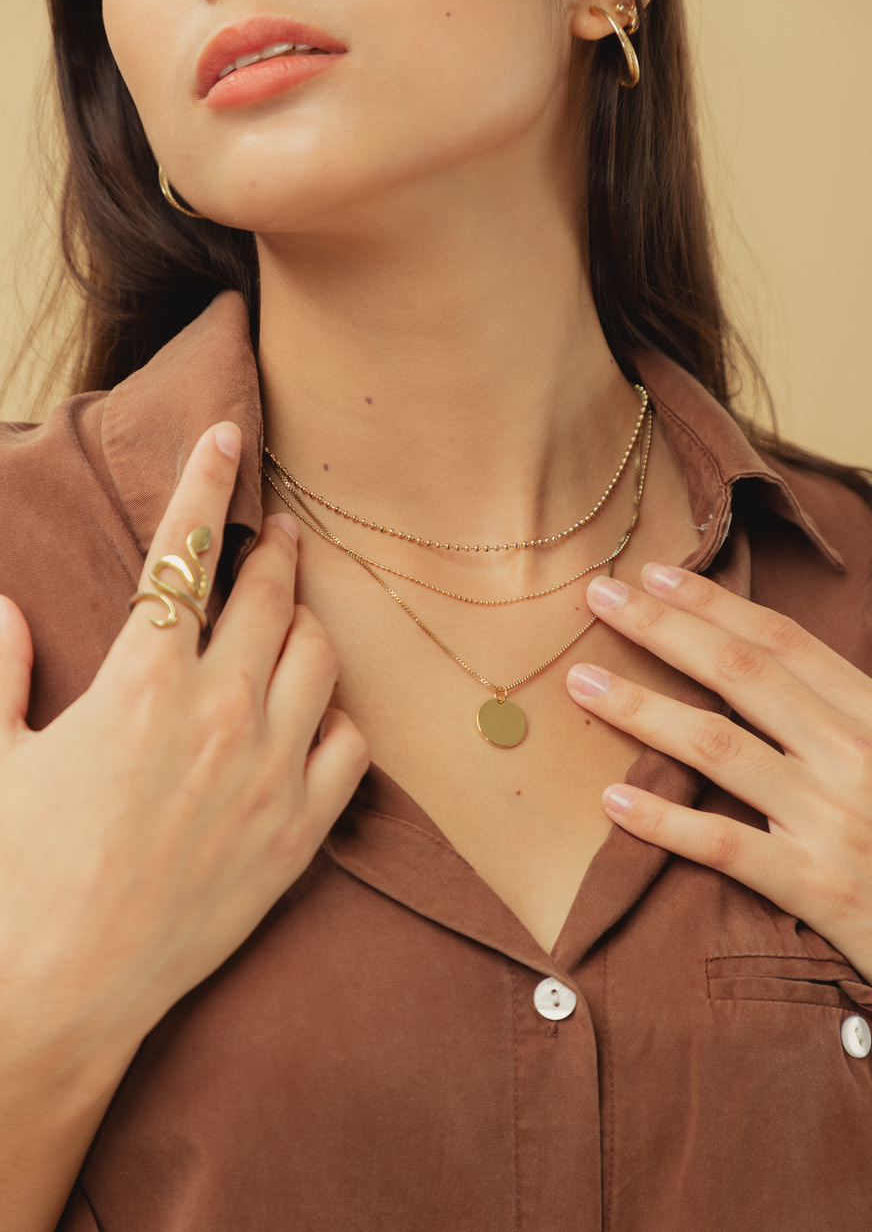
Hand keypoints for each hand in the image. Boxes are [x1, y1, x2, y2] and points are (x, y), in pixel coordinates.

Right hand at [0, 421, 369, 1087]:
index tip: (227, 437)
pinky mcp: (299, 833)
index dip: (205, 482)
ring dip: (308, 624)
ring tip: (293, 615)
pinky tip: (315, 716)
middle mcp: (219, 713)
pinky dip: (338, 719)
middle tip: (277, 531)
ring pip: (322, 660)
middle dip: (276, 549)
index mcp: (140, 682)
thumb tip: (2, 608)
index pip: (183, 552)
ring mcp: (270, 773)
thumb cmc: (14, 874)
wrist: (56, 993)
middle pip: (271, 596)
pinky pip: (351, 747)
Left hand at [565, 565, 871, 982]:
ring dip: (642, 708)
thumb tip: (761, 663)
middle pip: (741, 674)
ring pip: (720, 747)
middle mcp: (855, 755)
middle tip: (599, 597)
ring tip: (581, 682)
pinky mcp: (819, 887)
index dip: (714, 603)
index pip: (781, 641)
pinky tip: (612, 800)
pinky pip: (727, 846)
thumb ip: (837, 712)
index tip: (654, 573)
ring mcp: (835, 820)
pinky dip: (666, 821)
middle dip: (663, 628)